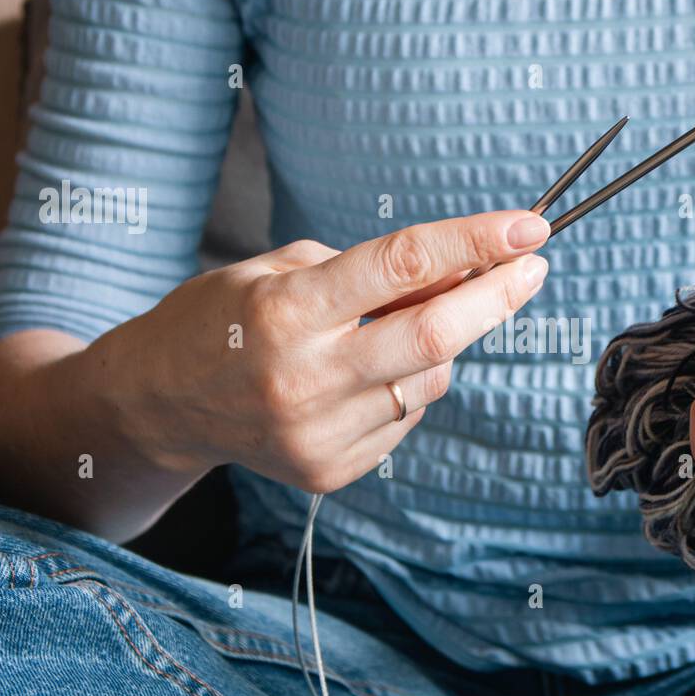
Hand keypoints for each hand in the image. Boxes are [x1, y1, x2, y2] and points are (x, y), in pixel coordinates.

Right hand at [101, 209, 549, 493]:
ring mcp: (318, 433)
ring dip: (442, 344)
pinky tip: (368, 373)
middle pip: (436, 335)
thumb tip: (466, 273)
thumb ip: (371, 273)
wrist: (160, 404)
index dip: (475, 241)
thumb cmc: (223, 320)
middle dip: (498, 295)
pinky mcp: (330, 470)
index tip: (528, 225)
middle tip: (533, 267)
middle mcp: (304, 378)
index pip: (402, 265)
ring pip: (430, 380)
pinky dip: (408, 385)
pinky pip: (406, 417)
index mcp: (285, 311)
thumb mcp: (282, 270)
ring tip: (398, 325)